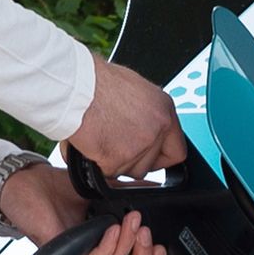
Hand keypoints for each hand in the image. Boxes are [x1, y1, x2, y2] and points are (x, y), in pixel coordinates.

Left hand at [0, 164, 170, 254]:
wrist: (31, 185)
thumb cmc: (61, 192)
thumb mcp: (106, 193)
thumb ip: (131, 196)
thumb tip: (157, 192)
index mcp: (106, 253)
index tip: (162, 248)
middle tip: (147, 233)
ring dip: (128, 244)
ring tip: (131, 220)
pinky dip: (108, 246)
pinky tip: (112, 228)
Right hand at [70, 52, 190, 178]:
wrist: (76, 86)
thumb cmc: (97, 82)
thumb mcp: (135, 90)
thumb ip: (146, 114)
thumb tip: (143, 128)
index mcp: (164, 109)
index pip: (177, 151)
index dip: (160, 158)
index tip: (150, 158)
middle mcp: (156, 127)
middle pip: (149, 165)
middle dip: (131, 161)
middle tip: (114, 143)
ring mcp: (139, 144)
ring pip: (128, 171)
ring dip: (114, 162)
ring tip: (101, 138)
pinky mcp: (118, 157)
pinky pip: (108, 172)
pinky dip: (97, 162)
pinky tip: (92, 142)